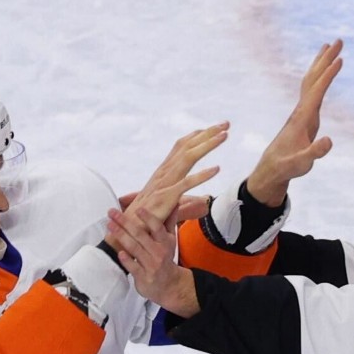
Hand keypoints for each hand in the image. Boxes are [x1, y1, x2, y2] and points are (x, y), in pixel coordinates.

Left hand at [107, 203, 199, 317]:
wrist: (169, 286)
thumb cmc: (166, 259)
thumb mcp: (171, 240)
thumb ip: (170, 221)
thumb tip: (174, 202)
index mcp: (165, 242)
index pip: (157, 228)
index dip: (148, 218)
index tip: (138, 209)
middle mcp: (158, 253)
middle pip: (140, 235)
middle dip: (125, 222)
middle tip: (112, 212)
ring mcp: (150, 266)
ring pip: (134, 248)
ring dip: (121, 235)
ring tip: (110, 225)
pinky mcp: (143, 277)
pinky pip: (133, 267)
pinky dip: (126, 260)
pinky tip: (119, 252)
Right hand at [108, 123, 226, 249]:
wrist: (128, 230)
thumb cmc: (147, 219)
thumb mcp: (170, 206)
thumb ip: (187, 201)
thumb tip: (204, 203)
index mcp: (165, 172)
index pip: (182, 147)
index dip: (199, 136)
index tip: (215, 129)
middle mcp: (164, 172)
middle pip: (188, 146)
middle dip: (207, 133)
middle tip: (226, 123)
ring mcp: (165, 183)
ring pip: (188, 158)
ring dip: (208, 145)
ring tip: (224, 135)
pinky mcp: (166, 197)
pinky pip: (186, 183)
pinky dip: (202, 175)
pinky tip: (217, 169)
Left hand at [246, 40, 341, 206]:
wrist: (271, 169)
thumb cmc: (287, 167)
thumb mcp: (302, 163)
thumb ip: (315, 152)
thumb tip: (330, 141)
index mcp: (303, 118)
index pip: (317, 91)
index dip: (328, 75)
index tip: (339, 59)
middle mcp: (302, 110)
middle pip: (314, 78)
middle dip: (326, 59)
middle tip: (339, 40)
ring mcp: (302, 111)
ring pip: (311, 81)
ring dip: (321, 63)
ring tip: (329, 46)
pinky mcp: (303, 116)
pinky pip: (311, 89)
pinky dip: (318, 76)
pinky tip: (322, 72)